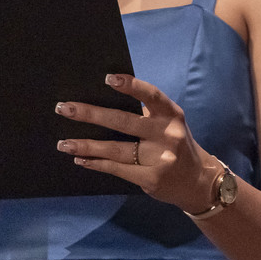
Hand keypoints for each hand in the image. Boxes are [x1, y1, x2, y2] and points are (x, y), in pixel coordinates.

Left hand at [55, 74, 216, 213]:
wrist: (197, 181)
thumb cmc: (175, 145)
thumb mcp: (169, 125)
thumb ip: (146, 114)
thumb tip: (103, 102)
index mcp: (172, 115)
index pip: (152, 95)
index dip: (131, 86)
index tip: (107, 78)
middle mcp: (167, 134)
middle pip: (124, 122)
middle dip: (91, 114)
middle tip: (65, 108)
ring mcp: (160, 158)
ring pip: (115, 149)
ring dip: (86, 145)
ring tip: (64, 143)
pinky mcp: (151, 179)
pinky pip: (117, 169)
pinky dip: (96, 163)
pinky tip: (80, 159)